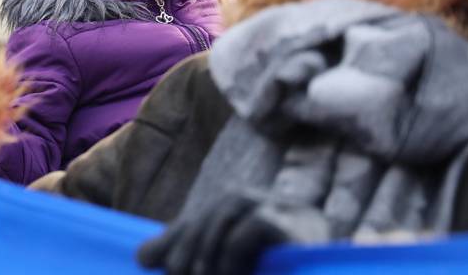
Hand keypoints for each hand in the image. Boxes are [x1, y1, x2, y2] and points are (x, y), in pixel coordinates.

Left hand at [137, 193, 288, 274]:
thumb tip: (140, 256)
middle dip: (185, 255)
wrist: (327, 270)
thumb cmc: (274, 268)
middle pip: (205, 220)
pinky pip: (247, 232)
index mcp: (234, 206)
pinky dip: (231, 259)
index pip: (194, 222)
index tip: (148, 264)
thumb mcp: (223, 262)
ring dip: (207, 260)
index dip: (173, 245)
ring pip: (222, 222)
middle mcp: (252, 200)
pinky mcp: (289, 222)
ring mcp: (274, 207)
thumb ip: (188, 253)